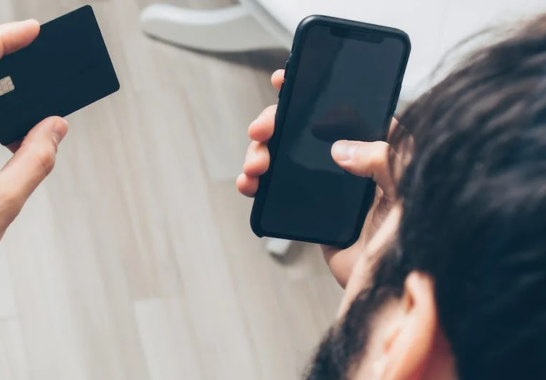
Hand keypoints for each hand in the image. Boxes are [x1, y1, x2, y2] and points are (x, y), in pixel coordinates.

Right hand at [237, 70, 397, 286]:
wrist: (395, 294)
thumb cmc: (416, 242)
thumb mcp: (411, 191)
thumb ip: (385, 160)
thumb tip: (341, 148)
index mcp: (380, 149)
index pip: (344, 107)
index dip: (313, 91)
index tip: (287, 81)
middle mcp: (353, 163)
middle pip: (304, 129)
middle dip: (277, 124)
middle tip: (261, 130)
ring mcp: (329, 188)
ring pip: (286, 157)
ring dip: (262, 154)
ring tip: (253, 166)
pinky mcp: (312, 213)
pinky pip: (278, 191)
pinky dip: (259, 185)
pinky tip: (250, 185)